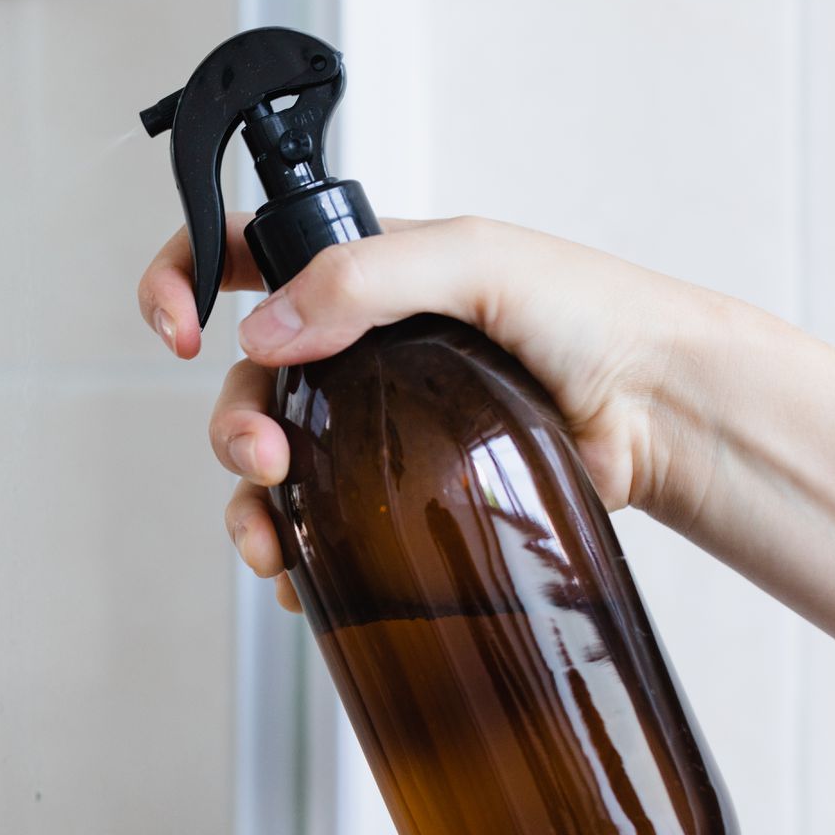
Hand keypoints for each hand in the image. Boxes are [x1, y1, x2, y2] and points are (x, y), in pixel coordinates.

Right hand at [139, 215, 727, 613]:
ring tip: (272, 539)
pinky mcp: (400, 491)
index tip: (176, 328)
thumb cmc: (589, 314)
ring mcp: (373, 422)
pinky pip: (321, 524)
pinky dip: (295, 555)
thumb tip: (265, 330)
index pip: (240, 256)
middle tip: (265, 458)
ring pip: (269, 461)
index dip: (182, 280)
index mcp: (359, 273)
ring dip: (246, 504)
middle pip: (244, 380)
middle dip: (230, 423)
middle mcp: (354, 347)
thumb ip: (363, 277)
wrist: (658, 409)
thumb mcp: (474, 258)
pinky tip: (302, 577)